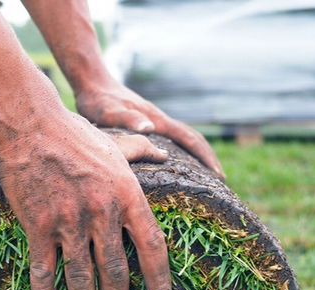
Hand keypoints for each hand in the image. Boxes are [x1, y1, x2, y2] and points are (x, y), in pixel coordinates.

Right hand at [0, 111, 171, 289]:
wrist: (30, 127)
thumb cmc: (75, 134)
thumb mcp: (115, 142)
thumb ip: (142, 151)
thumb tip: (165, 153)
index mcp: (127, 195)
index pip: (152, 245)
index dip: (159, 276)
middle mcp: (102, 214)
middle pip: (116, 270)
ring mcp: (69, 223)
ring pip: (82, 278)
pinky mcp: (39, 227)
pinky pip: (43, 271)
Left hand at [76, 80, 224, 177]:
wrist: (92, 82)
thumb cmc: (98, 100)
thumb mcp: (108, 112)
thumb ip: (126, 119)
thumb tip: (149, 129)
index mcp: (156, 120)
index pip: (189, 139)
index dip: (205, 157)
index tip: (219, 176)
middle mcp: (160, 120)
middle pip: (192, 139)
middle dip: (208, 159)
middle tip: (222, 182)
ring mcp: (155, 121)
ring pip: (183, 139)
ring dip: (197, 156)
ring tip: (205, 178)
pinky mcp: (147, 124)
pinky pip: (171, 140)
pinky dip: (182, 152)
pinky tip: (177, 166)